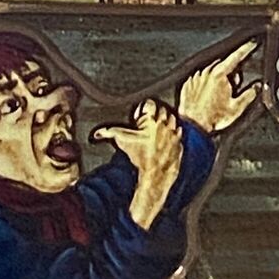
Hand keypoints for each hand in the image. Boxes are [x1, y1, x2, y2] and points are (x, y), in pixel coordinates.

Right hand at [92, 99, 182, 229]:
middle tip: (149, 122)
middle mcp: (164, 124)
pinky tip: (166, 138)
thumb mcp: (123, 142)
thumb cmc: (139, 157)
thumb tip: (97, 133)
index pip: (150, 104)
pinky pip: (179, 131)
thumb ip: (110, 133)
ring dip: (166, 121)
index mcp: (151, 121)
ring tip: (158, 129)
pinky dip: (174, 132)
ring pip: (173, 118)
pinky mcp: (180, 141)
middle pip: (163, 109)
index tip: (141, 116)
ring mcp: (174, 132)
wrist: (155, 174)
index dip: (145, 108)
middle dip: (156, 113)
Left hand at [178, 40, 258, 133]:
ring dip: (218, 81)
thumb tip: (257, 87)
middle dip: (231, 76)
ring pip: (212, 73)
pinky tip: (208, 100)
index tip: (251, 43)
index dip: (246, 49)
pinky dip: (206, 87)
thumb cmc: (212, 118)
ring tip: (217, 100)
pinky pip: (201, 80)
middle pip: (225, 66)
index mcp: (220, 75)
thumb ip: (250, 94)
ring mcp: (196, 78)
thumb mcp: (237, 108)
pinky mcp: (188, 85)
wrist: (192, 127)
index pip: (236, 57)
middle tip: (232, 93)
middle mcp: (206, 73)